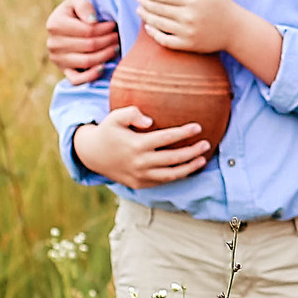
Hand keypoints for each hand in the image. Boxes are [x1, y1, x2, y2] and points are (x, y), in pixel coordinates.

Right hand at [47, 0, 119, 83]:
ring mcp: (57, 59)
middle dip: (108, 40)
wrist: (67, 24)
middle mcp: (53, 43)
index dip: (105, 29)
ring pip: (87, 61)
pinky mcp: (63, 71)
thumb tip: (92, 21)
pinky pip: (77, 79)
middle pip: (89, 46)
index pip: (88, 30)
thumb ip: (83, 5)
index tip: (114, 25)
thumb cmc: (75, 10)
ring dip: (106, 55)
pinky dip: (91, 75)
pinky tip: (103, 67)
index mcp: (55, 24)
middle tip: (118, 36)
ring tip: (116, 47)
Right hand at [72, 106, 209, 189]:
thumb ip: (132, 113)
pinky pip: (163, 182)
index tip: (198, 127)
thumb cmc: (108, 131)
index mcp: (136, 145)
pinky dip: (177, 176)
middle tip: (206, 143)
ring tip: (202, 159)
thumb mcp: (114, 117)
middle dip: (192, 151)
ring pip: (171, 174)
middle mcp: (140, 162)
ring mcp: (140, 176)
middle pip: (173, 158)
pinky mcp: (140, 184)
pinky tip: (189, 168)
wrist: (92, 155)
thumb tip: (150, 121)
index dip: (184, 132)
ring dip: (189, 168)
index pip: (166, 138)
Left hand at [138, 0, 246, 55]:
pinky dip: (154, 34)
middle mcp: (188, 17)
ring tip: (140, 10)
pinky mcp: (188, 45)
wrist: (236, 30)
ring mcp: (187, 32)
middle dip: (145, 3)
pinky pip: (165, 40)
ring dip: (146, 16)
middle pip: (158, 9)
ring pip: (158, 23)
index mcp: (193, 0)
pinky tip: (148, 27)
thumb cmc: (221, 5)